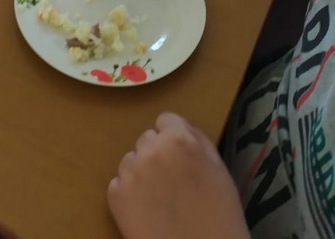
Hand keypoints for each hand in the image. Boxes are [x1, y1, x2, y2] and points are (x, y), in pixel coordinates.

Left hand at [108, 113, 248, 238]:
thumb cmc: (219, 215)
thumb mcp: (219, 168)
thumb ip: (198, 139)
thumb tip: (182, 125)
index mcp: (178, 139)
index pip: (166, 119)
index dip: (174, 137)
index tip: (180, 156)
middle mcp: (151, 150)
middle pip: (147, 139)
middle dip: (157, 153)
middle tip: (172, 180)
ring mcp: (130, 172)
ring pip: (131, 159)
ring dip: (141, 171)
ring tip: (159, 197)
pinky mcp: (116, 195)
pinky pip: (119, 183)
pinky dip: (129, 193)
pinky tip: (146, 210)